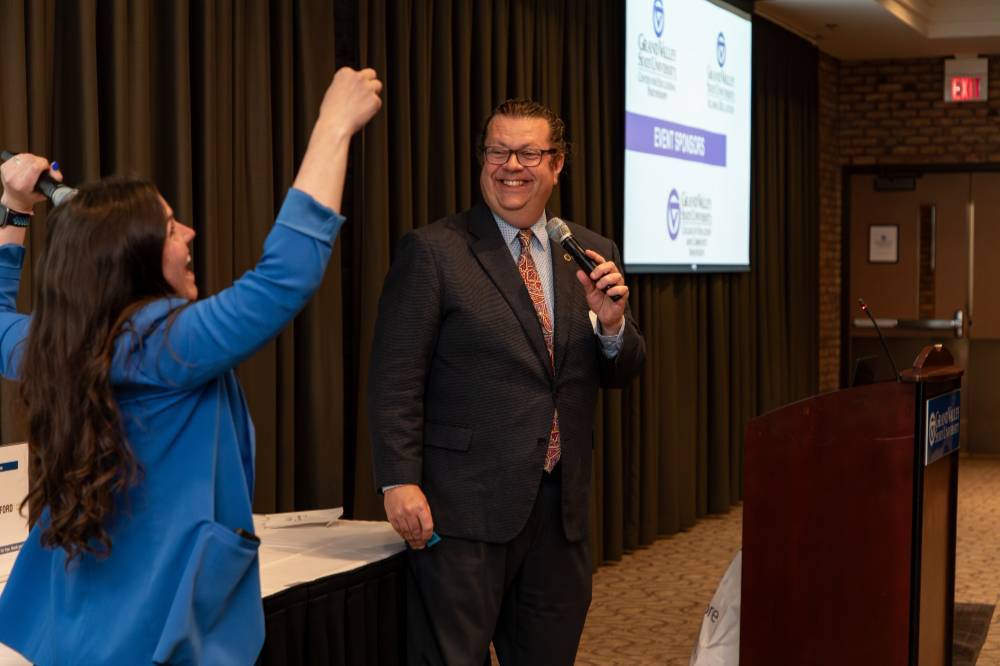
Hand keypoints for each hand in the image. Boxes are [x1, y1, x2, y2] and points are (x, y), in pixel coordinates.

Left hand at [0, 153, 61, 211]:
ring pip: (25, 156)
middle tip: (42, 168)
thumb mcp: (45, 192)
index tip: (47, 167)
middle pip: (31, 160)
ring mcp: (7, 171)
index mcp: (23, 186)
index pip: (35, 167)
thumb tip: (54, 167)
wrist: (15, 199)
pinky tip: (27, 165)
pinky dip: (25, 158)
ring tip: (34, 167)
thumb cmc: (29, 197)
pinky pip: (18, 156)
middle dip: (39, 162)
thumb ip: (53, 180)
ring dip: (32, 159)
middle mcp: (13, 178)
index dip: (44, 164)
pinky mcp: (4, 166)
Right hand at [293, 67, 381, 210]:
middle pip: (371, 74)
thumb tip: (352, 87)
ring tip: (362, 107)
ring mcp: (367, 89)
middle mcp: (357, 78)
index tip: (353, 92)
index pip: (356, 73)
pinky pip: (377, 103)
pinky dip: (372, 109)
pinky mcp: (375, 101)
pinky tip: (362, 115)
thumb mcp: (333, 93)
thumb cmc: (330, 114)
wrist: (334, 127)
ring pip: (378, 86)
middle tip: (365, 95)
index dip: (356, 83)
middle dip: (370, 82)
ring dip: (373, 95)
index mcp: (344, 73)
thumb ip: (345, 86)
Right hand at [383, 484, 434, 548]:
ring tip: (415, 544)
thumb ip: (426, 515)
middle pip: (416, 532)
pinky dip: (403, 535)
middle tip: (421, 545)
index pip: (427, 527)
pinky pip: (398, 530)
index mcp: (420, 507)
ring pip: (407, 533)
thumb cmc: (412, 492)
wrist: (397, 484)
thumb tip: (427, 530)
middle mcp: (410, 512)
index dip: (428, 535)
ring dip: (411, 540)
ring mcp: (400, 515)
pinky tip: (406, 537)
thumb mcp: (424, 501)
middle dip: (420, 540)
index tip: (428, 538)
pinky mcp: (392, 517)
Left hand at [576, 249, 627, 332]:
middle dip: (601, 268)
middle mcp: (612, 278)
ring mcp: (619, 285)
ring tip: (600, 287)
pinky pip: (622, 288)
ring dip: (606, 280)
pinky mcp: (623, 294)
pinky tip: (608, 293)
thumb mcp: (589, 292)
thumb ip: (586, 282)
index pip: (601, 262)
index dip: (594, 256)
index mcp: (604, 275)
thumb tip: (579, 272)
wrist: (605, 316)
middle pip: (611, 265)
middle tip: (593, 276)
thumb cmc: (599, 302)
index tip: (587, 253)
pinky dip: (614, 290)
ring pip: (617, 276)